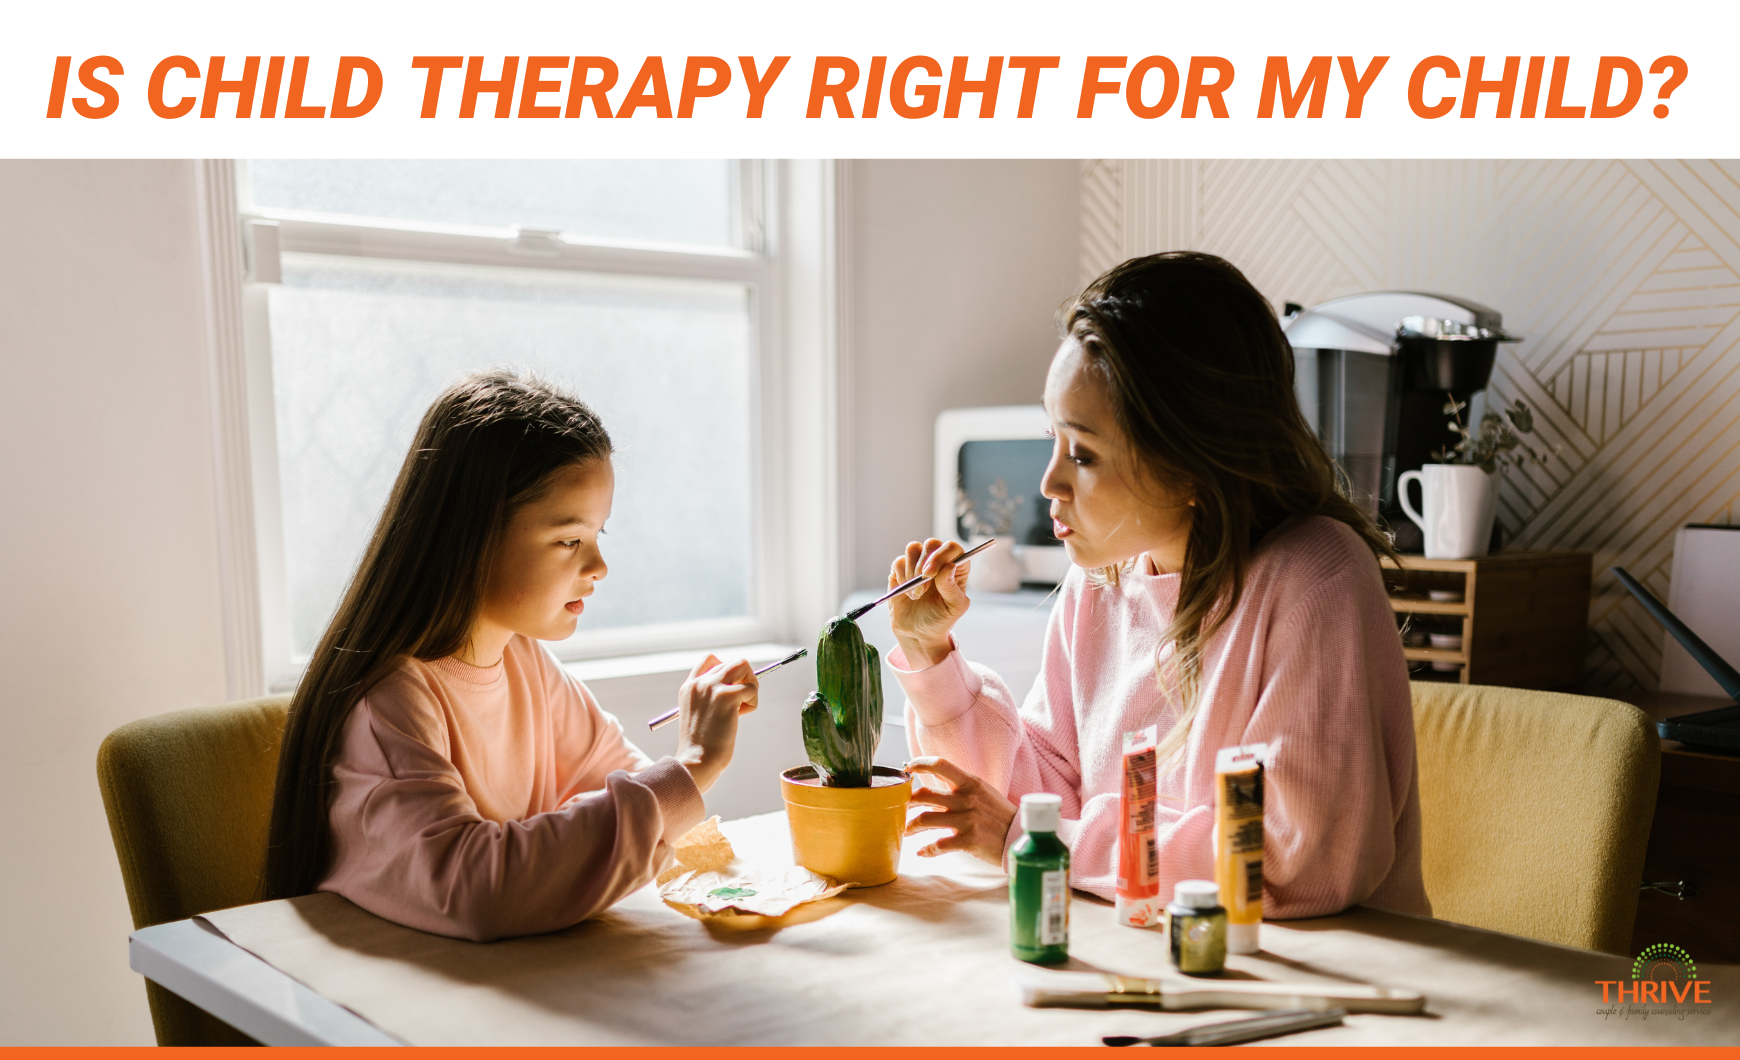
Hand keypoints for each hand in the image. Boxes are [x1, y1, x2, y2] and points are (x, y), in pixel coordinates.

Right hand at [672, 654, 757, 793]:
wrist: (696, 761)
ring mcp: (712, 687)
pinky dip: (752, 703)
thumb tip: (739, 686)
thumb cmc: (701, 746)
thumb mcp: (699, 714)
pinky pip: (752, 688)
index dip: (728, 670)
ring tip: (742, 706)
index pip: (711, 659)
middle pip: (733, 663)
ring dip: (750, 685)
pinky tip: (740, 717)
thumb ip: (710, 698)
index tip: (731, 690)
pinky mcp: (726, 696)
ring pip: (743, 666)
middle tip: (740, 703)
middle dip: (744, 681)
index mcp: (689, 686)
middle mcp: (699, 683)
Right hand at [887, 538, 971, 668]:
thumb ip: (952, 587)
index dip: (942, 555)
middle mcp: (938, 562)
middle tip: (922, 584)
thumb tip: (949, 566)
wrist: (918, 634)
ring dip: (912, 572)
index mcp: (956, 568)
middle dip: (925, 563)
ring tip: (916, 594)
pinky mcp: (901, 571)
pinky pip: (898, 561)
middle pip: (932, 544)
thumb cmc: (940, 620)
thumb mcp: (954, 608)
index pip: (953, 548)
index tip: (932, 573)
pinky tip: (907, 594)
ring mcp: (918, 564)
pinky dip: (901, 577)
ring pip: (913, 548)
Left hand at [903, 755, 1017, 866]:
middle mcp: (966, 799)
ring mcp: (967, 819)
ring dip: (911, 827)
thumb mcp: (983, 792)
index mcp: (970, 783)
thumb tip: (935, 782)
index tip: (907, 768)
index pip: (940, 765)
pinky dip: (926, 850)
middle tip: (901, 810)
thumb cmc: (1000, 815)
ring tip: (906, 832)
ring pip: (925, 819)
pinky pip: (939, 845)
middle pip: (924, 794)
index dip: (920, 763)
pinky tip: (922, 852)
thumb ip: (961, 786)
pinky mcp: (969, 840)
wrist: (1021, 837)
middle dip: (907, 803)